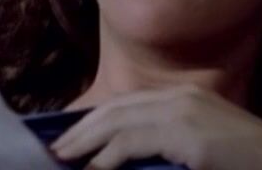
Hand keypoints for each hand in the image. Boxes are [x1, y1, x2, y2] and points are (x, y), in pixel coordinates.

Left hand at [51, 85, 261, 169]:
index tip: (72, 140)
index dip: (96, 121)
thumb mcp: (206, 153)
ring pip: (119, 123)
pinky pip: (133, 143)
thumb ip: (172, 150)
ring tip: (63, 159)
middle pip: (117, 109)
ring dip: (85, 143)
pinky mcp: (193, 137)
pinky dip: (106, 158)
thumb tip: (131, 160)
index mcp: (191, 99)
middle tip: (55, 151)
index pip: (129, 105)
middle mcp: (186, 98)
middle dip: (82, 130)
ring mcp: (190, 114)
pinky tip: (93, 169)